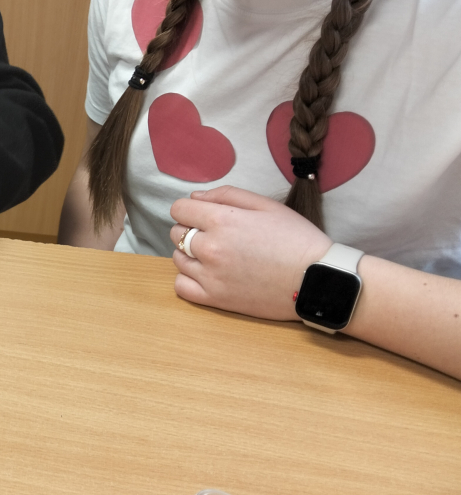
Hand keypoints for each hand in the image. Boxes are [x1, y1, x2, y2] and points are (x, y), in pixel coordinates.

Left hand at [168, 186, 331, 320]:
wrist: (318, 279)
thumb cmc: (296, 239)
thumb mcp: (266, 205)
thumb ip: (227, 195)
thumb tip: (195, 197)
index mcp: (222, 221)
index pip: (179, 209)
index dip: (190, 209)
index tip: (203, 215)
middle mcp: (211, 248)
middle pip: (176, 233)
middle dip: (191, 230)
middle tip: (216, 236)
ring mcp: (211, 276)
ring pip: (177, 259)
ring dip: (190, 254)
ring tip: (216, 256)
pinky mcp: (215, 299)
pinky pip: (181, 287)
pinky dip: (188, 280)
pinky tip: (206, 275)